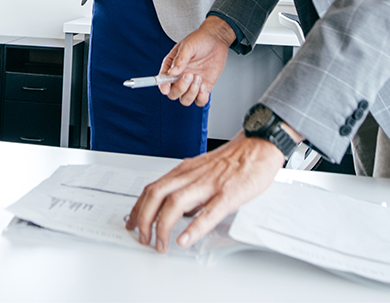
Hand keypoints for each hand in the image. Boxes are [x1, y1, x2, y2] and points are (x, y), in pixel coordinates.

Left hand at [126, 131, 284, 251]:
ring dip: (163, 226)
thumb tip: (178, 212)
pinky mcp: (228, 194)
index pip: (152, 188)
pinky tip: (185, 239)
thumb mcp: (201, 172)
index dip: (138, 207)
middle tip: (142, 237)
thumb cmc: (232, 161)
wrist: (257, 146)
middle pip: (157, 194)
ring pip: (175, 202)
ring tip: (159, 244)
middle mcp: (191, 176)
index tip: (132, 222)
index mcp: (184, 171)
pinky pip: (208, 212)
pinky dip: (194, 228)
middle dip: (144, 218)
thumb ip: (188, 189)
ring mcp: (209, 184)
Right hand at [156, 16, 236, 106]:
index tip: (166, 88)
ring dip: (191, 93)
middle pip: (173, 94)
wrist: (217, 40)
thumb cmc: (200, 39)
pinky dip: (201, 98)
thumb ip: (180, 59)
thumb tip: (172, 72)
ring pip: (185, 100)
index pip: (162, 80)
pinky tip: (204, 87)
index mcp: (171, 66)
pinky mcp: (203, 87)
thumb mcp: (188, 45)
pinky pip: (199, 101)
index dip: (162, 86)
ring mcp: (191, 84)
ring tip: (198, 77)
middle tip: (189, 75)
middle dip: (180, 88)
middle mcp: (180, 77)